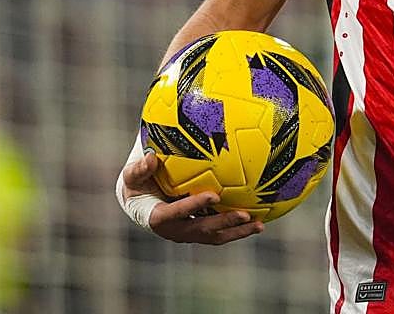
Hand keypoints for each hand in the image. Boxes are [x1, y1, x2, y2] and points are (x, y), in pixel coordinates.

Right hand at [120, 150, 263, 244]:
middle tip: (245, 214)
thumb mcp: (132, 176)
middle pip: (202, 230)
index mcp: (156, 217)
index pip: (176, 213)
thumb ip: (139, 168)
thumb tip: (150, 158)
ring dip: (237, 232)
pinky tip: (260, 218)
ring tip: (260, 225)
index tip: (215, 196)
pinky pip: (220, 231)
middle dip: (224, 224)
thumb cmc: (137, 184)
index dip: (194, 206)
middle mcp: (175, 230)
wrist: (140, 202)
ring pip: (215, 236)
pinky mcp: (199, 232)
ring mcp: (188, 233)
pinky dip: (239, 228)